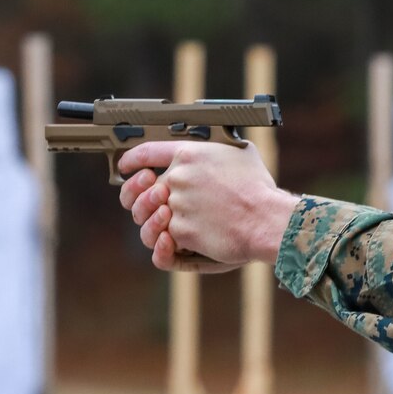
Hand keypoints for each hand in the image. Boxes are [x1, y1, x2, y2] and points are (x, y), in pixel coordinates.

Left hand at [118, 141, 296, 273]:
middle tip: (150, 203)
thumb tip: (217, 149)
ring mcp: (176, 205)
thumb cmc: (259, 189)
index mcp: (189, 154)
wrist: (265, 220)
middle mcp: (177, 178)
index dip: (131, 160)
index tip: (127, 166)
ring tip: (165, 225)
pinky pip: (161, 239)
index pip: (147, 152)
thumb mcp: (241, 154)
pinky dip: (165, 245)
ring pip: (147, 216)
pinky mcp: (180, 231)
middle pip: (141, 188)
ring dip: (153, 221)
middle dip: (139, 197)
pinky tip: (172, 244)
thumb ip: (217, 150)